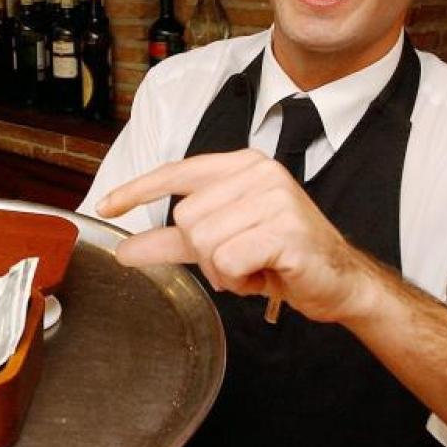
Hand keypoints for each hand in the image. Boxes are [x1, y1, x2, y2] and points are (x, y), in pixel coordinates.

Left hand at [96, 148, 378, 323]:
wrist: (339, 281)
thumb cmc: (282, 257)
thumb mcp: (223, 242)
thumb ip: (174, 242)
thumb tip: (126, 249)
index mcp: (242, 166)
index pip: (177, 172)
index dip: (137, 189)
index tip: (106, 205)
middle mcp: (258, 173)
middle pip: (186, 217)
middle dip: (205, 253)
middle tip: (240, 261)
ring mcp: (274, 198)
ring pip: (205, 242)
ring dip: (223, 271)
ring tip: (255, 268)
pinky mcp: (284, 230)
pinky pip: (228, 260)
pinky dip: (240, 280)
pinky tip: (265, 276)